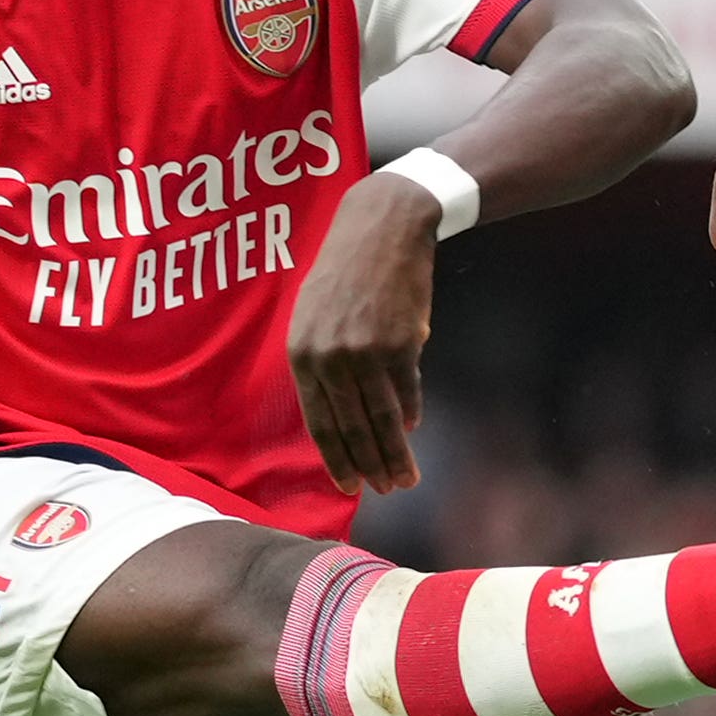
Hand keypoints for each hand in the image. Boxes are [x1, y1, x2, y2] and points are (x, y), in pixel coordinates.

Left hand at [291, 170, 441, 494]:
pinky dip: (411, 413)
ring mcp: (366, 351)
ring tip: (406, 478)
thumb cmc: (347, 269)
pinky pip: (407, 390)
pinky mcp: (401, 343)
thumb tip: (343, 412)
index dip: (337, 457)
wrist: (383, 225)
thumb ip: (322, 362)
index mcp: (302, 352)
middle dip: (370, 465)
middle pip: (352, 427)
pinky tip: (413, 430)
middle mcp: (330, 357)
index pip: (319, 421)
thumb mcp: (316, 311)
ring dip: (395, 454)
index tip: (350, 484)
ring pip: (382, 418)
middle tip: (387, 490)